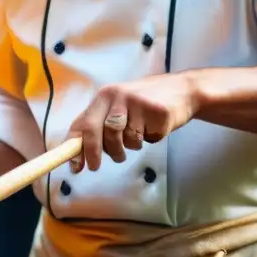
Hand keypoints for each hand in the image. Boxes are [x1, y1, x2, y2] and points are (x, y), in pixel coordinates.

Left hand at [67, 73, 198, 171]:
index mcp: (104, 96)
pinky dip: (149, 139)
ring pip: (123, 139)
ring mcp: (137, 103)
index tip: (74, 167)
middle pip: (97, 129)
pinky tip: (153, 127)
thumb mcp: (118, 107)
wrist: (182, 90)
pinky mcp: (157, 112)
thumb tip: (78, 153)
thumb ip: (99, 125)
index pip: (82, 122)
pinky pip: (146, 138)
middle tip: (95, 167)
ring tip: (136, 138)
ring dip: (128, 147)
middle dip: (94, 151)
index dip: (74, 146)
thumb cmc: (144, 104)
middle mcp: (117, 95)